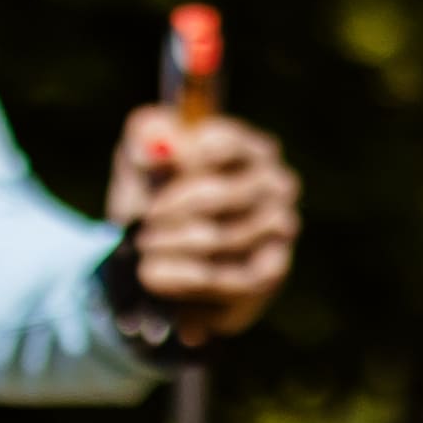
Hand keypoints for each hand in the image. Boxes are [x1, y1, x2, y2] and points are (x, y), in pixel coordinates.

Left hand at [106, 104, 298, 337]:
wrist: (163, 262)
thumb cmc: (157, 203)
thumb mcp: (142, 168)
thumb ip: (142, 144)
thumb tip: (151, 148)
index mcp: (249, 148)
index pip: (227, 144)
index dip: (184, 159)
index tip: (149, 170)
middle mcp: (277, 183)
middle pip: (224, 193)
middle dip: (173, 210)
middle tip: (142, 220)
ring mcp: (280, 229)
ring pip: (224, 237)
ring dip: (174, 245)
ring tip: (142, 249)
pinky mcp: (271, 272)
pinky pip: (231, 278)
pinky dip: (185, 278)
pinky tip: (153, 274)